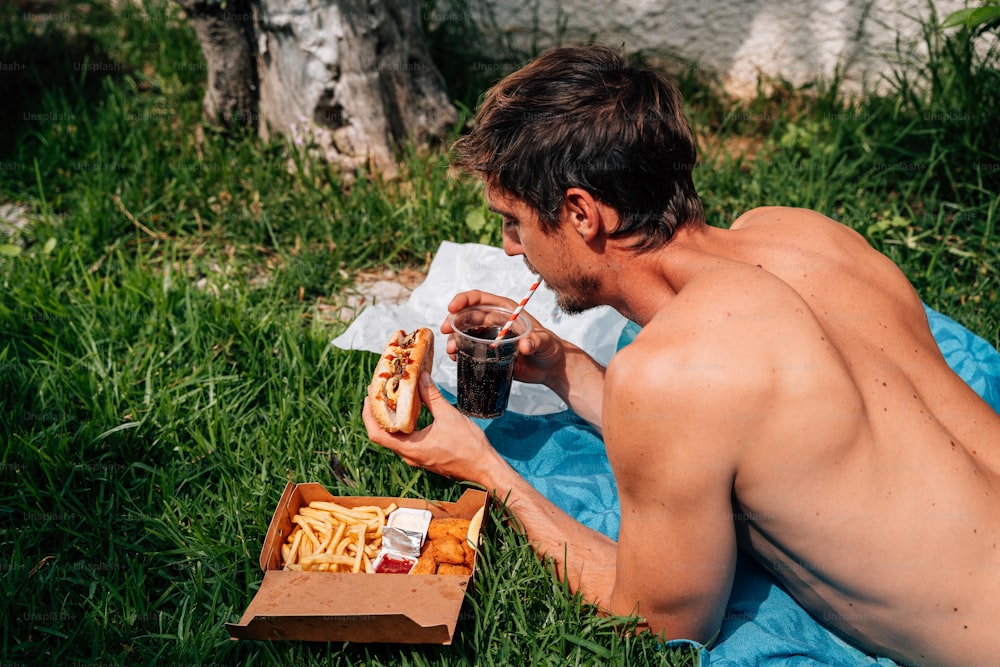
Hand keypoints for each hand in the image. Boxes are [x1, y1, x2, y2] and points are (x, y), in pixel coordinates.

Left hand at [363, 371, 504, 483]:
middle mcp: (409, 455)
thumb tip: (420, 376)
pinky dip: (401, 425)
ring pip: (394, 438)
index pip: (377, 434)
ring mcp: (416, 457)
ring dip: (389, 419)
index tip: (369, 397)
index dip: (368, 415)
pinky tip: (407, 411)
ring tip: (390, 398)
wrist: (484, 467)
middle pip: (383, 435)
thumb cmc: (469, 446)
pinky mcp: (424, 456)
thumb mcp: (449, 416)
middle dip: (377, 413)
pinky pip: (405, 440)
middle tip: (378, 392)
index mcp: (411, 448)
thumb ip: (432, 396)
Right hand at [442, 290, 567, 387]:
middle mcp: (494, 320)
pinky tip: (455, 357)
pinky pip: (467, 347)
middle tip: (445, 331)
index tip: (452, 308)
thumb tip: (525, 345)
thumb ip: (536, 341)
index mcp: (505, 310)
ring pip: (464, 331)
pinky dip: (458, 350)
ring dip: (453, 338)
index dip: (463, 300)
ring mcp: (489, 336)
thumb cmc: (550, 348)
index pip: (479, 298)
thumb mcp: (545, 342)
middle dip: (452, 320)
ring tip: (451, 349)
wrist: (550, 367)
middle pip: (466, 314)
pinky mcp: (487, 352)